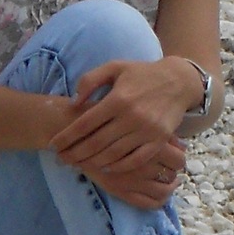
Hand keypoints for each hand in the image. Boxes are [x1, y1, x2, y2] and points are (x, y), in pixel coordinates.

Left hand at [49, 58, 198, 210]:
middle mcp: (132, 116)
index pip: (85, 124)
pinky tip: (106, 167)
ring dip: (93, 163)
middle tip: (62, 160)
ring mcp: (147, 130)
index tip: (54, 145)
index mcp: (118, 98)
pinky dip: (118, 167)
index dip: (66, 137)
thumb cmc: (142, 74)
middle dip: (75, 154)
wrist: (179, 81)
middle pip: (96, 143)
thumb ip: (90, 80)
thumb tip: (73, 103)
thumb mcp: (115, 67)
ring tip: (79, 165)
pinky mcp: (160, 140)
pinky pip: (136, 160)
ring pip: (113, 154)